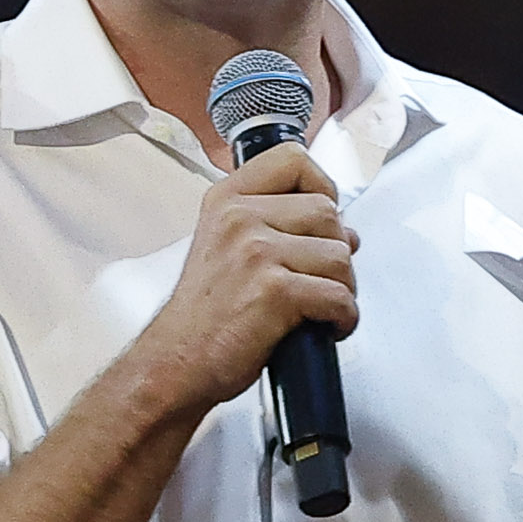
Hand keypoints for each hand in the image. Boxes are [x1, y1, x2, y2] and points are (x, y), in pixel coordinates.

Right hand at [135, 144, 360, 412]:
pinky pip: (338, 296)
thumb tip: (345, 231)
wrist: (177, 362)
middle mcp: (239, 218)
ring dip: (344, 288)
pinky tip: (326, 327)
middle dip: (337, 250)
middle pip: (328, 212)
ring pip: (340, 256)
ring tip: (320, 307)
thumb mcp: (226, 247)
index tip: (319, 220)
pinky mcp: (274, 291)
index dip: (322, 187)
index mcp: (227, 200)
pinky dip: (344, 318)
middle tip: (320, 278)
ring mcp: (256, 252)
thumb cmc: (205, 314)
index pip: (294, 159)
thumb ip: (277, 226)